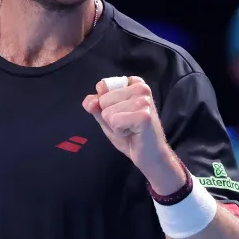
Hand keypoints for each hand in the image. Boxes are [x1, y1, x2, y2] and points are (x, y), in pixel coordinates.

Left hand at [82, 76, 184, 193]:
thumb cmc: (130, 135)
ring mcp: (144, 101)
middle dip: (110, 116)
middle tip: (128, 124)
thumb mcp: (107, 116)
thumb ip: (95, 106)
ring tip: (131, 128)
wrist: (149, 156)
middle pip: (103, 100)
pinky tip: (133, 133)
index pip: (102, 86)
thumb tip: (89, 101)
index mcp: (134, 82)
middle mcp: (141, 87)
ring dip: (115, 125)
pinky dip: (119, 131)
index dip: (106, 105)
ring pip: (107, 112)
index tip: (123, 113)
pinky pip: (114, 121)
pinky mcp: (144, 115)